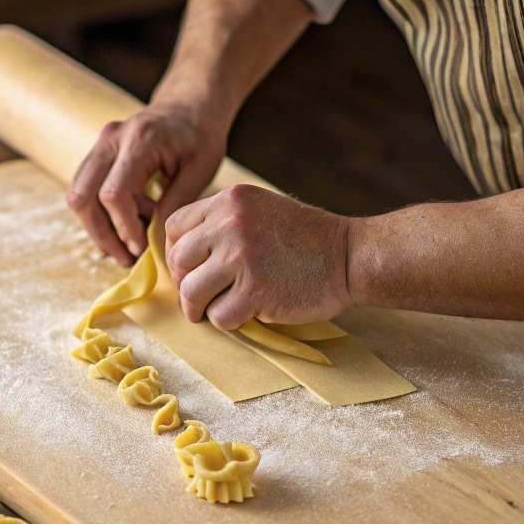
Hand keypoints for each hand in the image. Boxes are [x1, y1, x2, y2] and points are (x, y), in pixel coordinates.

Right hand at [66, 102, 227, 264]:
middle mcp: (111, 139)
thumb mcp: (200, 169)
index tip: (142, 248)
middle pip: (83, 196)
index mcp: (139, 140)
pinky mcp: (98, 153)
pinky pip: (87, 188)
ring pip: (79, 195)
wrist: (190, 105)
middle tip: (127, 257)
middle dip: (101, 233)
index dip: (124, 227)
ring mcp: (100, 144)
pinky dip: (104, 212)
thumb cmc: (200, 134)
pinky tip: (133, 220)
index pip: (113, 193)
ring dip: (100, 226)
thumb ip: (176, 204)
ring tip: (133, 242)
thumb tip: (157, 243)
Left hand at [165, 184, 352, 329]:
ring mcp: (241, 257)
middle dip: (185, 283)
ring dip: (199, 307)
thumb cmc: (305, 238)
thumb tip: (181, 254)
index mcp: (229, 201)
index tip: (189, 269)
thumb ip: (221, 223)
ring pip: (191, 292)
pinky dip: (228, 321)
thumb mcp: (258, 210)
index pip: (174, 226)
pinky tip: (245, 314)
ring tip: (214, 309)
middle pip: (178, 261)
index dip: (176, 253)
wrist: (349, 256)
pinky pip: (218, 316)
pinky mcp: (255, 292)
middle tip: (200, 296)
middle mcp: (230, 224)